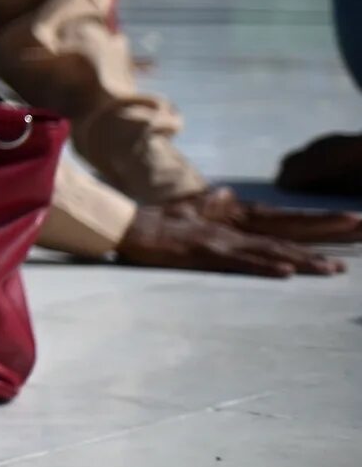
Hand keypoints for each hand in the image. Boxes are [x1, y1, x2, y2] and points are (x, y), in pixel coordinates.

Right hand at [120, 189, 352, 277]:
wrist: (127, 224)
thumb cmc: (160, 220)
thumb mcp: (195, 208)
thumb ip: (217, 204)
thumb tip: (231, 195)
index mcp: (237, 216)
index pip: (288, 218)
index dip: (321, 219)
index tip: (353, 219)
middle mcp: (236, 226)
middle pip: (289, 230)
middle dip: (328, 230)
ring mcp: (222, 240)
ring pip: (271, 249)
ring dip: (305, 258)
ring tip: (335, 268)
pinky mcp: (205, 252)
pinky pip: (240, 261)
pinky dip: (264, 265)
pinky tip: (287, 271)